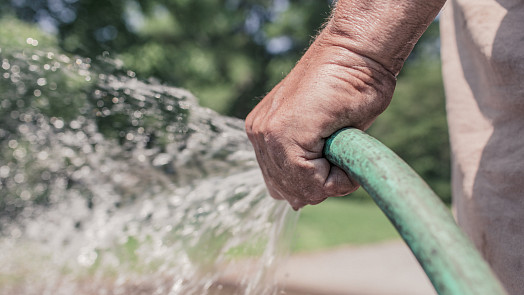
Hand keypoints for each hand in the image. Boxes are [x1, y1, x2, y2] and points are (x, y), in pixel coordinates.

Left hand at [245, 28, 395, 209]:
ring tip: (344, 151)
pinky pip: (310, 181)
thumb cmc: (350, 87)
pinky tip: (345, 151)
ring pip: (299, 190)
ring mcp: (266, 134)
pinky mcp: (281, 133)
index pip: (283, 185)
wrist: (357, 53)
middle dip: (321, 185)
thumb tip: (296, 202)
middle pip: (289, 192)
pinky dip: (337, 178)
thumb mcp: (324, 134)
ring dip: (330, 181)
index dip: (316, 184)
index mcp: (265, 133)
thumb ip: (306, 162)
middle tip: (342, 156)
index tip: (337, 159)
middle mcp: (259, 135)